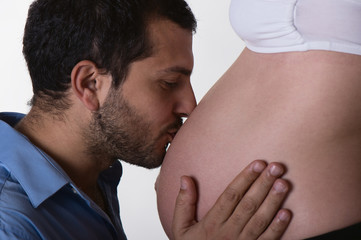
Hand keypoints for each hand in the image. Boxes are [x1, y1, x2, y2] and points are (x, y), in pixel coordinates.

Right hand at [172, 160, 290, 239]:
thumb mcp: (181, 227)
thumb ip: (183, 203)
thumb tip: (184, 178)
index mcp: (212, 223)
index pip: (230, 196)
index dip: (245, 178)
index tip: (257, 163)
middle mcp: (229, 232)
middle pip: (248, 204)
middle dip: (263, 184)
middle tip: (276, 167)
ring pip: (260, 220)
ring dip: (273, 201)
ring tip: (283, 184)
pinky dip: (278, 227)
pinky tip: (286, 213)